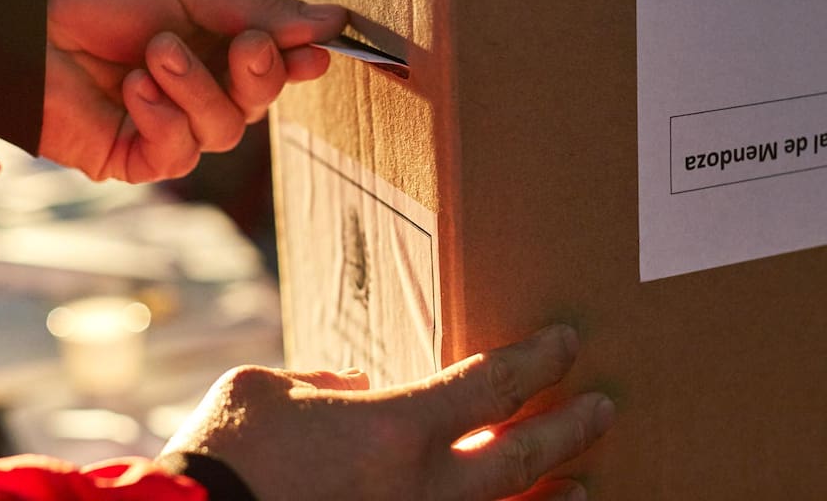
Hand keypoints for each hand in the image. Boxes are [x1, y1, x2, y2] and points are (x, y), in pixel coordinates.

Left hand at [40, 0, 345, 180]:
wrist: (19, 14)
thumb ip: (260, 6)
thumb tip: (333, 19)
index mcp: (215, 38)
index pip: (275, 62)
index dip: (299, 61)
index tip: (320, 51)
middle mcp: (197, 83)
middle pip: (259, 103)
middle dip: (257, 75)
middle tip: (243, 44)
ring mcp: (166, 122)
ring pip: (224, 132)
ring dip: (197, 90)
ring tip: (155, 54)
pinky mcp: (133, 155)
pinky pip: (178, 155)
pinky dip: (163, 119)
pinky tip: (135, 89)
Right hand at [158, 324, 614, 500]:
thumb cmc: (223, 454)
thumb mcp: (267, 388)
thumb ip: (322, 383)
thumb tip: (356, 390)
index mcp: (392, 428)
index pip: (490, 384)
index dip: (537, 360)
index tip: (566, 342)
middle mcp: (419, 488)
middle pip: (520, 454)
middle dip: (568, 427)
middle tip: (602, 406)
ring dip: (554, 494)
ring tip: (585, 479)